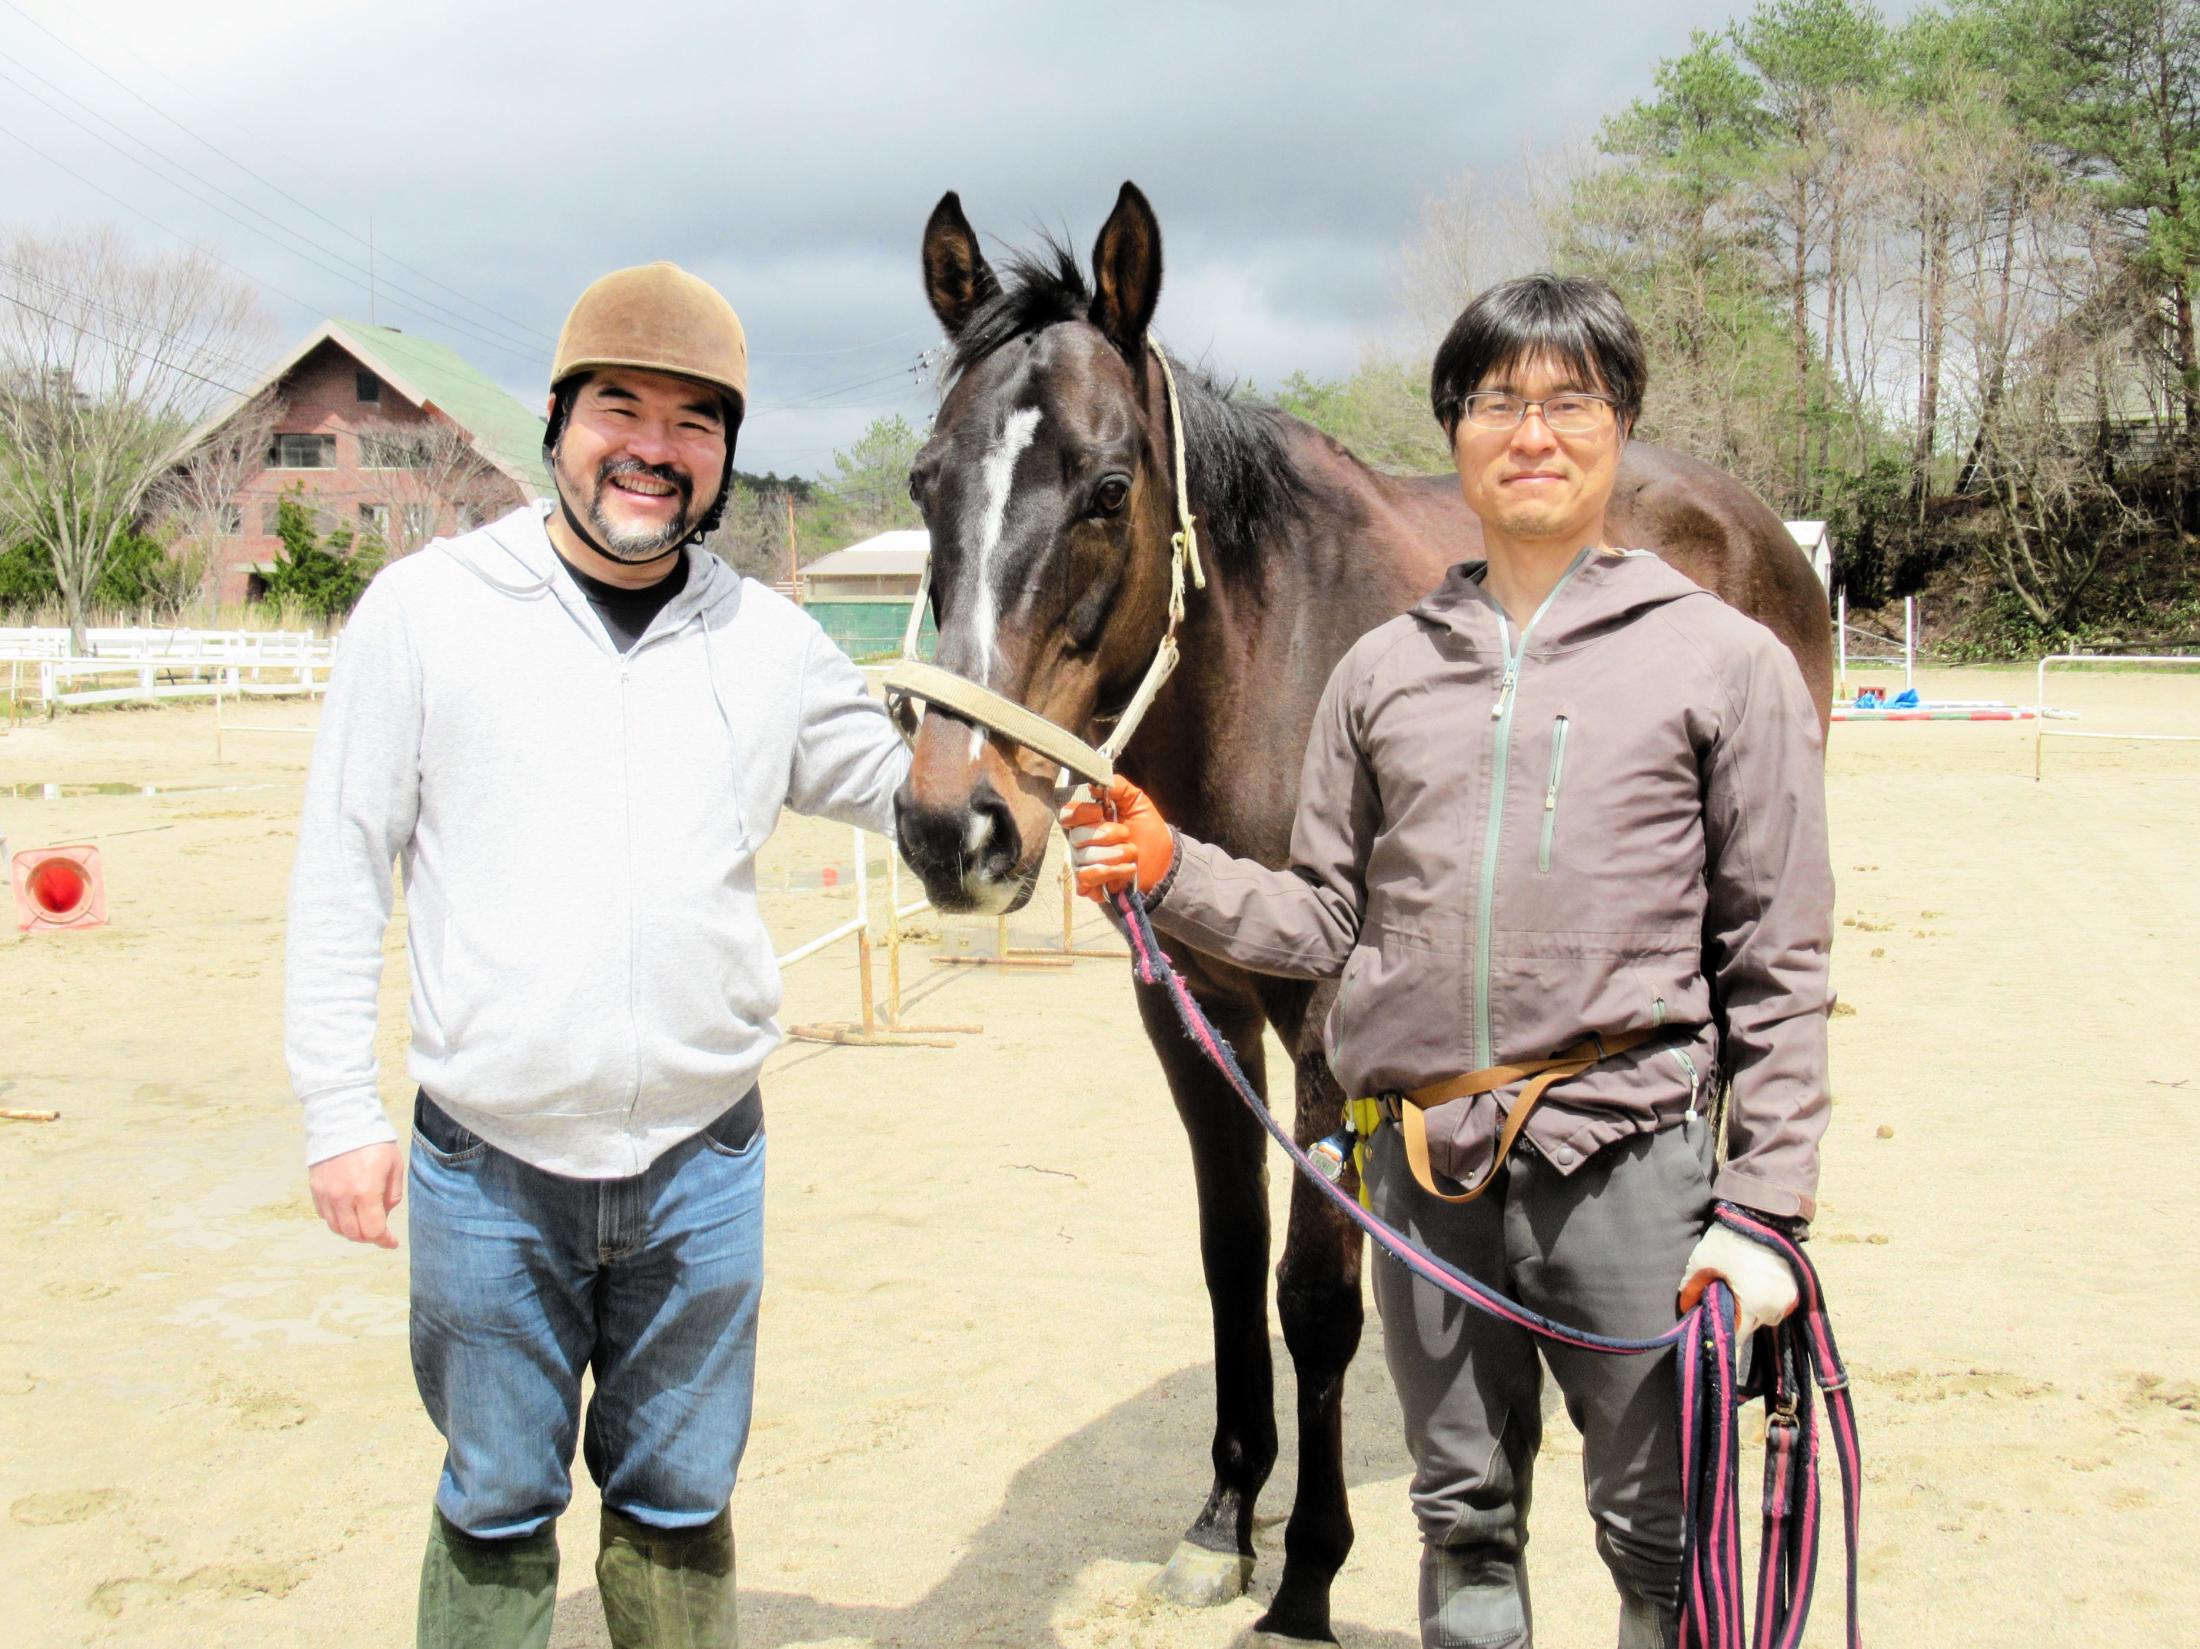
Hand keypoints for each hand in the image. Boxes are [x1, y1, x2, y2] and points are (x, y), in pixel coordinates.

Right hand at [308, 1142, 404, 1248]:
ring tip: (365, 1220)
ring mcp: (326, 1195)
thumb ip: (392, 1195)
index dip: (383, 1240)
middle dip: (369, 1236)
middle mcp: (342, 1198)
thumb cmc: (374, 1142)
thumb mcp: (394, 1166)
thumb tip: (384, 1214)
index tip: (391, 1242)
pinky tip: (349, 1210)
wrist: (342, 1120)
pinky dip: (338, 1219)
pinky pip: (325, 1215)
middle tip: (380, 1230)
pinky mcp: (315, 1189)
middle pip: (354, 1234)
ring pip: (337, 1228)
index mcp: (365, 1193)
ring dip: (352, 1230)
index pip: (373, 1231)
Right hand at [1059, 778, 1174, 899]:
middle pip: (1077, 837)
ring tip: (1133, 853)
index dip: (1081, 813)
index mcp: (1088, 821)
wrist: (1165, 860)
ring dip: (1114, 854)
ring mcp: (1084, 864)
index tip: (1102, 811)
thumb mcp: (1137, 801)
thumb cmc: (1148, 830)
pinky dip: (1110, 872)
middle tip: (1126, 834)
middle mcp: (1081, 843)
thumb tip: (1094, 785)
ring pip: (1084, 858)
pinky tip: (1128, 869)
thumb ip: (1118, 786)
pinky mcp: (1091, 885)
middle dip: (1107, 834)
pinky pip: (1087, 878)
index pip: (1067, 815)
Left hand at [1678, 1221, 1797, 1340]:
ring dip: (1756, 1309)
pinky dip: (1769, 1298)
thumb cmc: (1729, 1238)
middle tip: (1726, 1299)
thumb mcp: (1702, 1262)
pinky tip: (1757, 1281)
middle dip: (1738, 1317)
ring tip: (1742, 1286)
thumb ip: (1692, 1288)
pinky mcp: (1798, 1286)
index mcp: (1753, 1305)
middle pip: (1753, 1326)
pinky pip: (1781, 1303)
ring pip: (1768, 1316)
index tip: (1716, 1336)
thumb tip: (1685, 1308)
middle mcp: (1776, 1307)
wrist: (1762, 1213)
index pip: (1737, 1338)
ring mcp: (1790, 1297)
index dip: (1724, 1338)